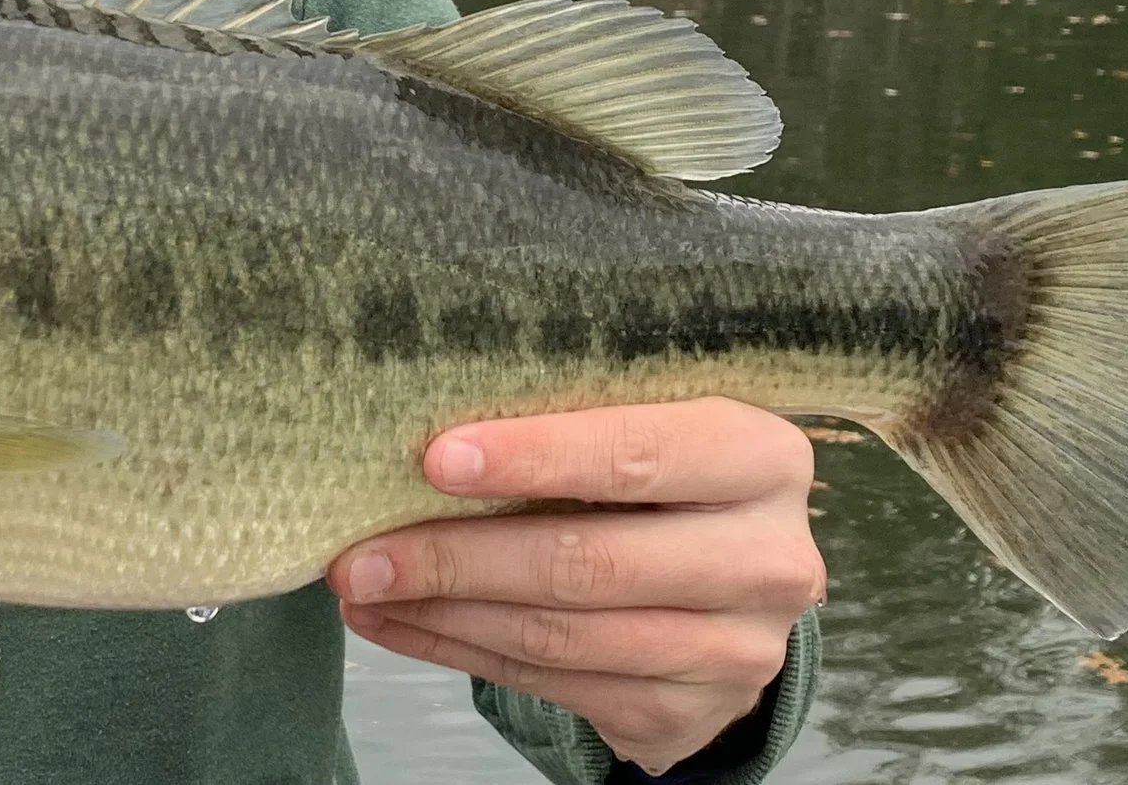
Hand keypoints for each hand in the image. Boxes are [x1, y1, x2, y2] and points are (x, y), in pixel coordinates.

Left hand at [329, 398, 822, 777]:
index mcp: (762, 458)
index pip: (641, 453)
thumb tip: (426, 415)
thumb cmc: (667, 481)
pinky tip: (404, 623)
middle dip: (457, 554)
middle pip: (589, 560)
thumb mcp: (656, 425)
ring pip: (560, 633)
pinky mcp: (685, 711)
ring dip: (444, 611)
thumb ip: (580, 417)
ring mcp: (732, 647)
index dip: (537, 456)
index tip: (438, 458)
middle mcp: (765, 558)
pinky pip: (551, 683)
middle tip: (361, 552)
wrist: (734, 589)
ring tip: (364, 586)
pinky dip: (462, 651)